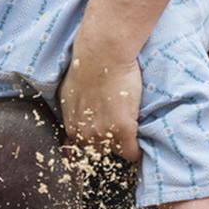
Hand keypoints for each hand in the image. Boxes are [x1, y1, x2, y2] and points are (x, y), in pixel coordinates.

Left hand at [58, 35, 141, 162]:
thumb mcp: (69, 94)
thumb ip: (72, 112)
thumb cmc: (86, 68)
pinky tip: (139, 143)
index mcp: (72, 127)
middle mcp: (85, 136)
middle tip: (119, 126)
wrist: (102, 55)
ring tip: (131, 129)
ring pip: (117, 152)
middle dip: (110, 142)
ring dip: (124, 144)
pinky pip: (132, 153)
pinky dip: (137, 150)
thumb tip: (75, 120)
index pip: (85, 149)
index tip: (106, 134)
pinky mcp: (124, 130)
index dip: (98, 140)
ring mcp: (104, 134)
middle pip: (101, 152)